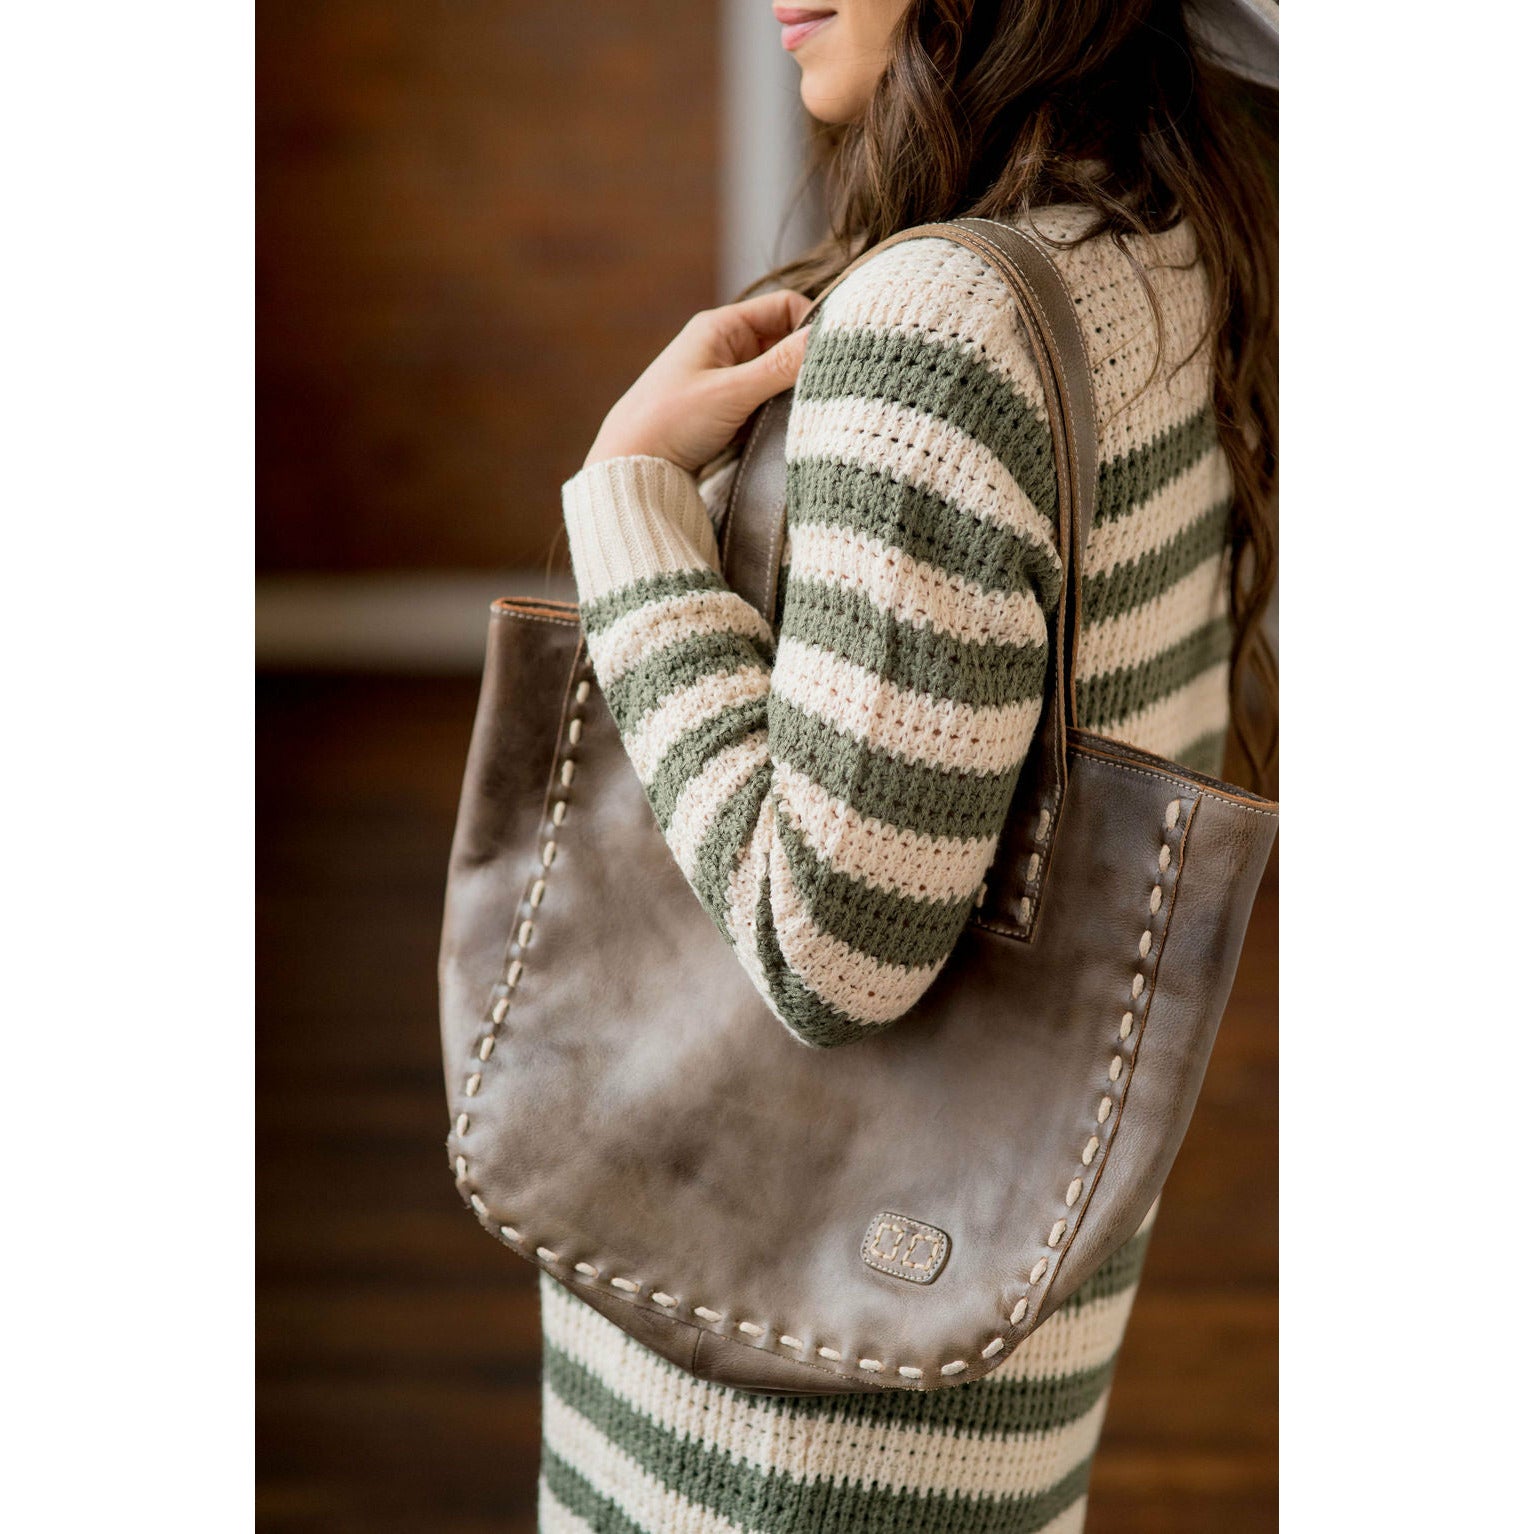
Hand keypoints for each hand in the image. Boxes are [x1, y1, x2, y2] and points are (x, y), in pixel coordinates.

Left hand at [583, 290, 813, 472]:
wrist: (628, 465)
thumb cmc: (671, 421)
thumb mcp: (732, 391)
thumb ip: (782, 365)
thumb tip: (831, 338)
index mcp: (721, 326)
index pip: (784, 307)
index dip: (812, 325)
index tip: (833, 356)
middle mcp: (724, 346)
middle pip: (784, 341)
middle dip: (804, 363)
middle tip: (826, 388)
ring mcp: (724, 378)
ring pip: (776, 374)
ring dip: (792, 391)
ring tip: (806, 411)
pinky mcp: (724, 408)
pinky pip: (763, 400)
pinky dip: (777, 411)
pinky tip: (784, 429)